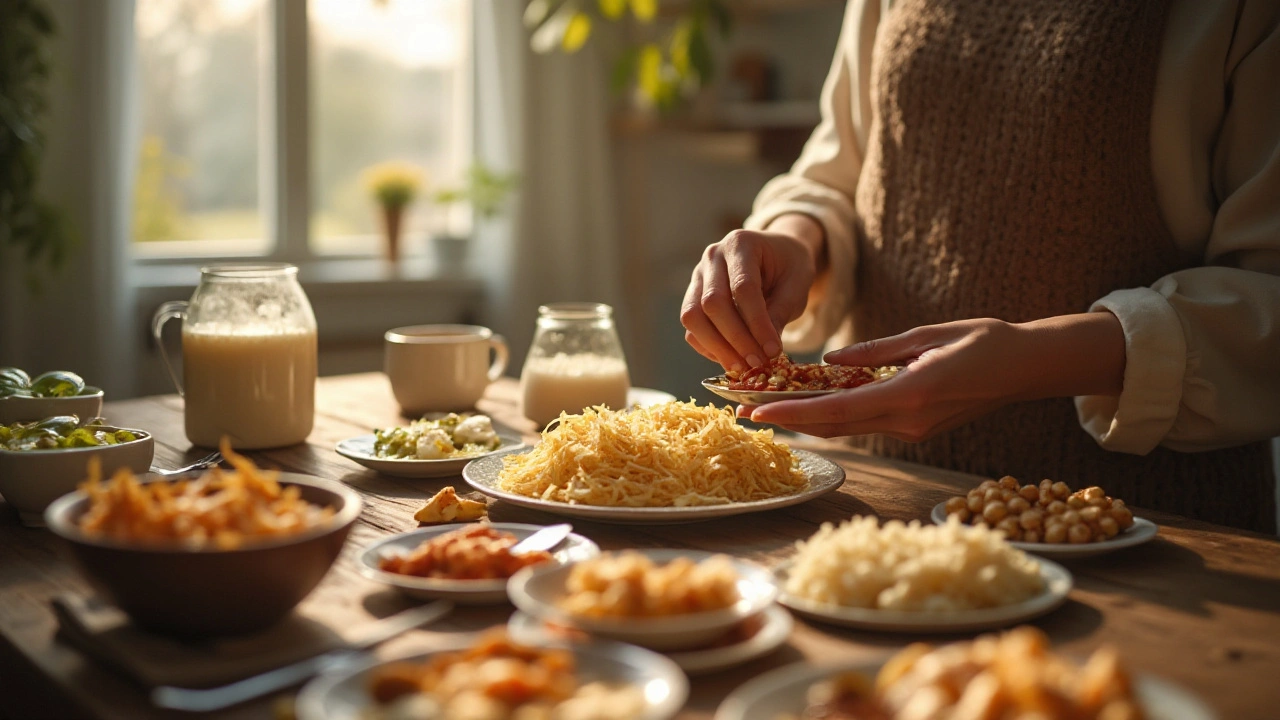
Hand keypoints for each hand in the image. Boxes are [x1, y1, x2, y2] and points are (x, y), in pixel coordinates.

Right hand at [680, 215, 824, 370]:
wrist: (776, 254)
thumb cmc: (789, 267)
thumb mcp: (797, 285)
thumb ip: (781, 312)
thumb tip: (767, 350)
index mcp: (742, 244)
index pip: (743, 288)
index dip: (757, 323)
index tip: (774, 351)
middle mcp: (713, 256)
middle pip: (712, 303)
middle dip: (736, 339)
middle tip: (758, 364)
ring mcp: (698, 276)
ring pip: (693, 317)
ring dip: (717, 347)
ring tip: (742, 367)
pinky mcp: (692, 296)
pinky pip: (691, 328)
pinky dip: (708, 347)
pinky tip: (731, 359)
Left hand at [745, 314, 1125, 439]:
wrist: (1028, 367)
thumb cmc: (985, 341)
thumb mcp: (927, 335)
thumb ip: (876, 351)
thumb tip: (830, 359)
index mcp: (909, 395)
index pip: (838, 410)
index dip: (792, 413)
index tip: (756, 413)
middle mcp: (907, 422)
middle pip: (835, 427)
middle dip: (789, 421)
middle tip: (746, 415)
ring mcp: (913, 430)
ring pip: (848, 429)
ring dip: (809, 421)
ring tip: (768, 410)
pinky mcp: (917, 429)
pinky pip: (867, 424)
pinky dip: (836, 417)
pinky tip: (812, 407)